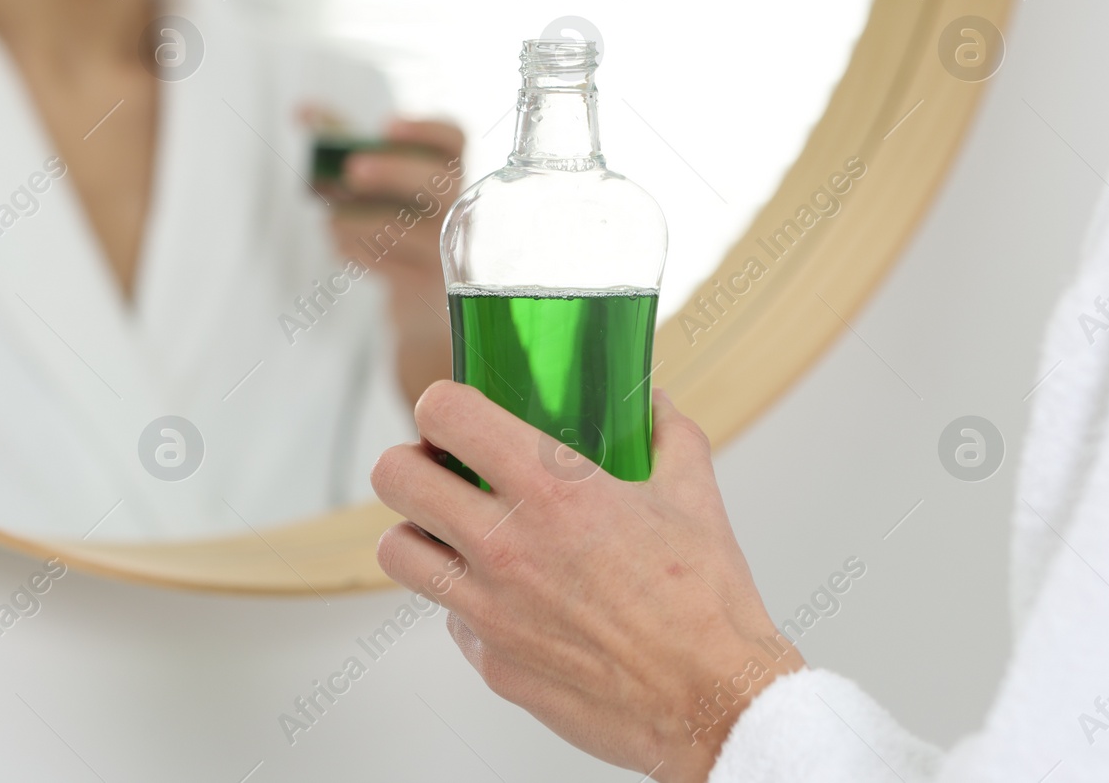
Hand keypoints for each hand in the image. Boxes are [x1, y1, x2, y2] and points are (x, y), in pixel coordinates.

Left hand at [327, 119, 463, 407]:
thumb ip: (344, 141)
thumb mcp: (379, 182)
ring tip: (334, 222)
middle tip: (352, 169)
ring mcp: (446, 249)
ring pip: (395, 226)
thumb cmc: (398, 227)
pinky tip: (343, 246)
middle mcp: (458, 208)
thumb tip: (302, 110)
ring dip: (349, 221)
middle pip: (437, 181)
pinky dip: (348, 247)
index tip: (387, 125)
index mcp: (450, 172)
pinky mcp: (425, 285)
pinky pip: (379, 260)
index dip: (425, 129)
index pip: (454, 140)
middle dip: (392, 171)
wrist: (424, 304)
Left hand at [371, 384, 803, 781]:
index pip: (446, 414)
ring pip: (398, 549)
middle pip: (395, 477)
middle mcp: (506, 544)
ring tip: (452, 532)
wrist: (713, 704)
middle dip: (411, 462)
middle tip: (439, 469)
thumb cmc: (706, 606)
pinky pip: (447, 616)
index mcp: (553, 488)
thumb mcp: (695, 498)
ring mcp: (489, 607)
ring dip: (418, 532)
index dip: (441, 405)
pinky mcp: (489, 660)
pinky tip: (505, 597)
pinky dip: (464, 601)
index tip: (453, 413)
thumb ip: (669, 437)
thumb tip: (654, 406)